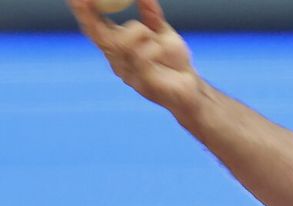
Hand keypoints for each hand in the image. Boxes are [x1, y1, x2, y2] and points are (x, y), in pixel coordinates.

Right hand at [67, 0, 203, 113]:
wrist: (192, 88)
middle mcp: (117, 61)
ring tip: (154, 37)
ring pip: (122, 44)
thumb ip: (151, 14)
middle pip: (100, 36)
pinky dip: (154, 47)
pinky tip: (160, 50)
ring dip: (140, 32)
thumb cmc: (174, 61)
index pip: (93, 28)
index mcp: (117, 47)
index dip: (82, 12)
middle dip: (90, 16)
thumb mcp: (162, 33)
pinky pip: (142, 57)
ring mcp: (129, 74)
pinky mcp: (144, 84)